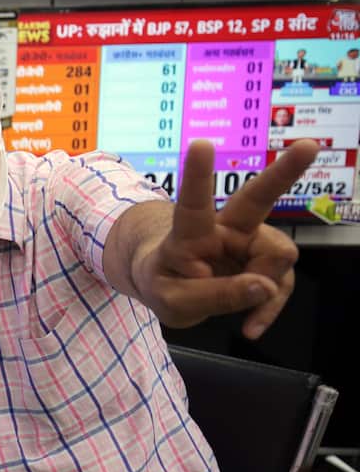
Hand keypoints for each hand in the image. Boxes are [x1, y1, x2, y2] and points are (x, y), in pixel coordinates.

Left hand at [131, 138, 319, 338]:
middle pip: (257, 199)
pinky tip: (251, 327)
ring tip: (238, 312)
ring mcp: (250, 244)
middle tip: (308, 146)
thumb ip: (215, 296)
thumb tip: (264, 288)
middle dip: (284, 172)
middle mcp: (225, 229)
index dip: (197, 175)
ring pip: (279, 258)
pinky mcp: (266, 262)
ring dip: (265, 288)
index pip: (193, 203)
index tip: (202, 144)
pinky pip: (280, 285)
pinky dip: (268, 308)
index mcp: (190, 232)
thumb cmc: (163, 284)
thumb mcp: (174, 301)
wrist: (168, 288)